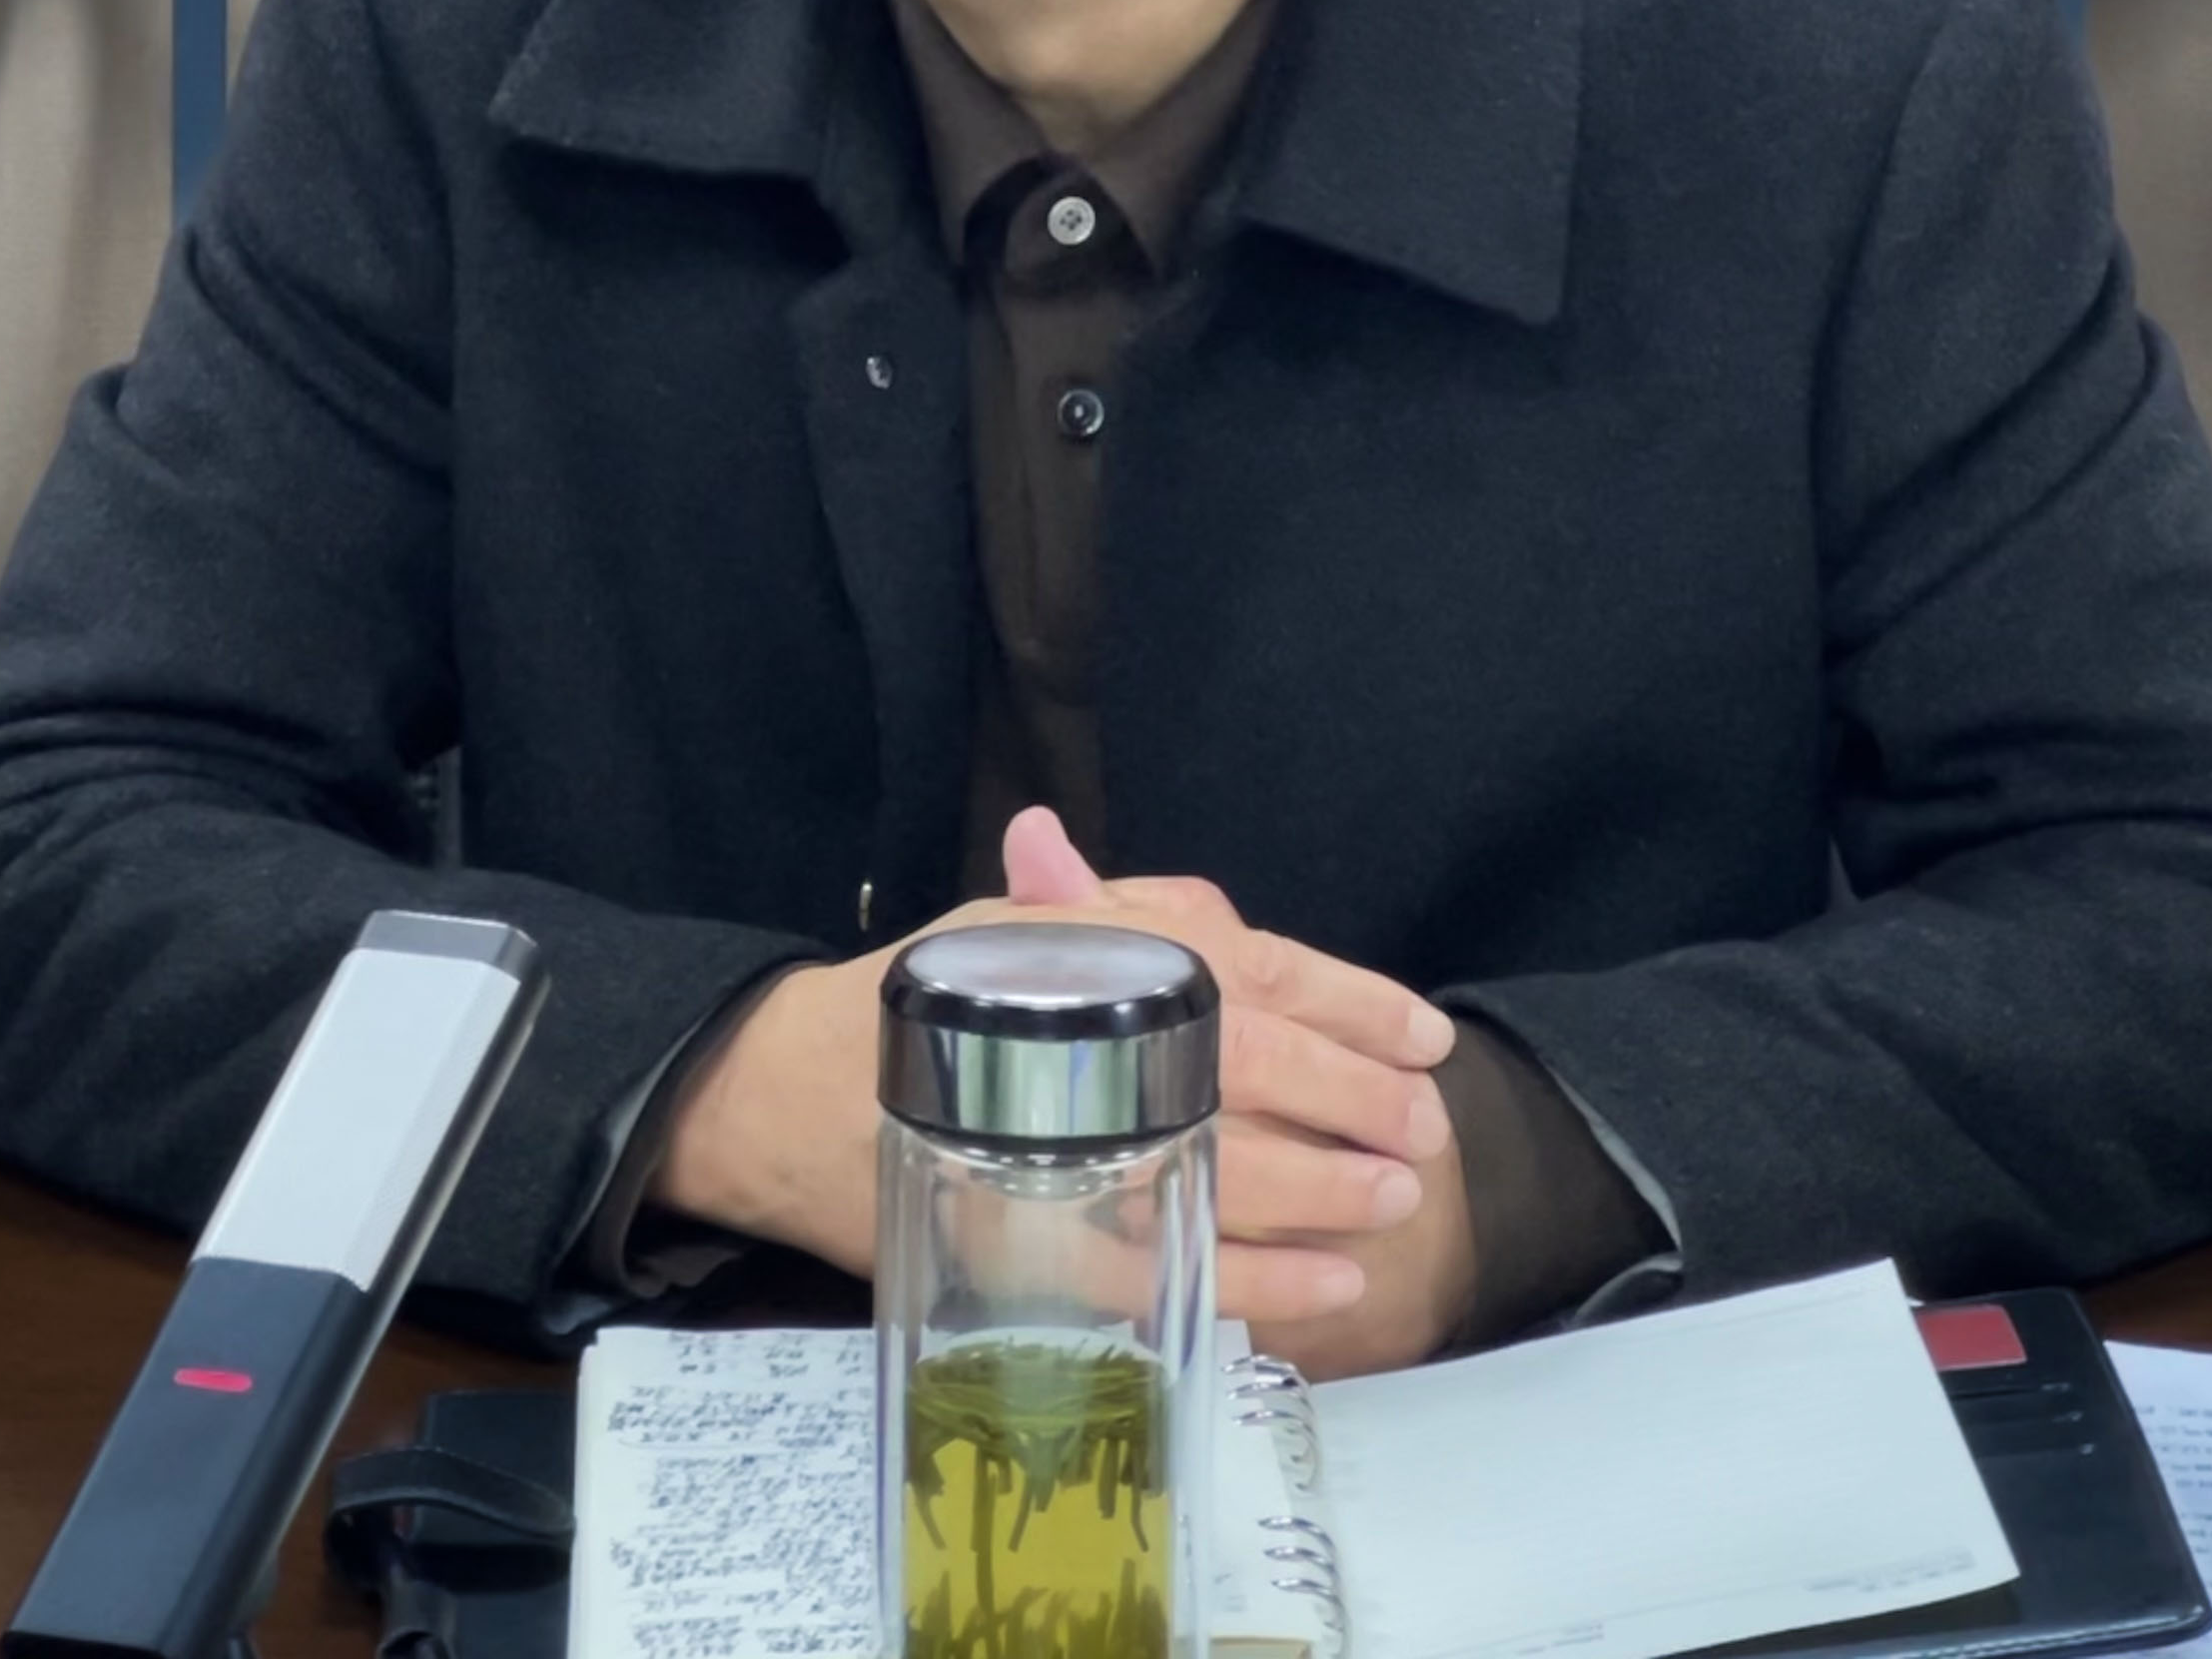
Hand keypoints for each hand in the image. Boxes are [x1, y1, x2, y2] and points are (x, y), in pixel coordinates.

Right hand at [654, 811, 1458, 1337]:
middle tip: (1424, 1136)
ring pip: (1226, 1177)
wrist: (787, 1096)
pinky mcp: (1042, 1249)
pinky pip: (1169, 1273)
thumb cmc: (918, 1007)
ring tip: (1393, 1210)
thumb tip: (1220, 917)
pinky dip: (1257, 1285)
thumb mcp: (1016, 929)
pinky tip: (1328, 1294)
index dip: (1353, 1004)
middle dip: (1356, 1106)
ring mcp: (1063, 1155)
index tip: (1424, 1037)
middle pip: (1255, 1074)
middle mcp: (1085, 1048)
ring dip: (1326, 1200)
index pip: (1253, 970)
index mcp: (1092, 957)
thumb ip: (1127, 917)